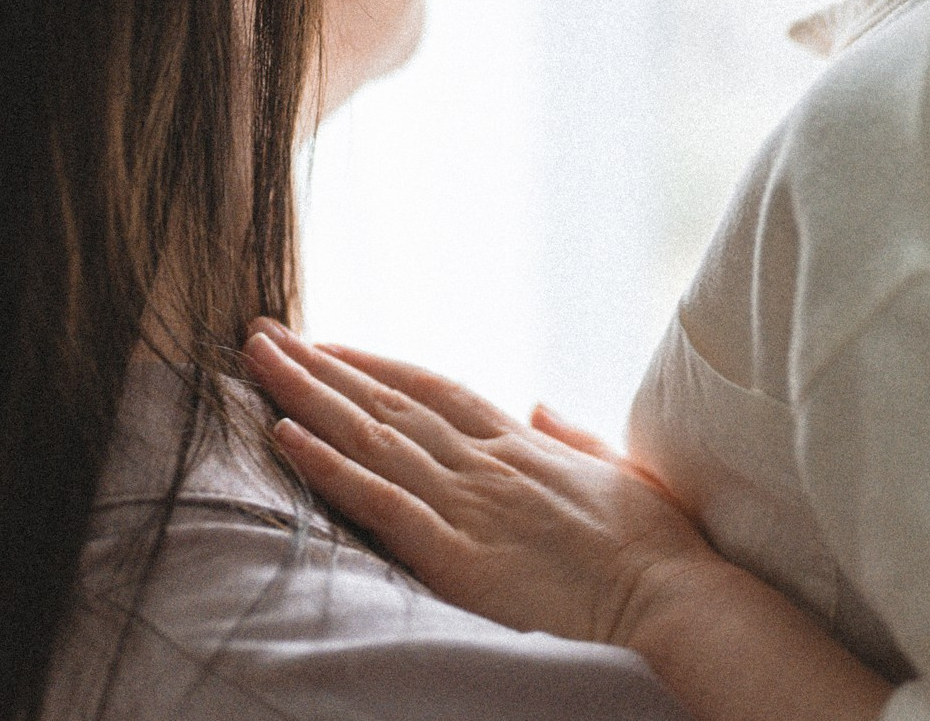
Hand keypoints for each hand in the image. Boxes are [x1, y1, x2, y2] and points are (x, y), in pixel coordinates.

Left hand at [238, 321, 721, 648]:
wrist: (672, 595)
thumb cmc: (653, 541)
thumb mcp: (614, 468)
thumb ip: (569, 434)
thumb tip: (538, 405)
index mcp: (518, 441)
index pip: (430, 387)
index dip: (373, 364)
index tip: (326, 344)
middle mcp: (485, 460)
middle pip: (386, 400)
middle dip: (320, 366)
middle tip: (261, 333)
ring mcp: (469, 503)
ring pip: (371, 438)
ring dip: (308, 397)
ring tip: (257, 363)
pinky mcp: (458, 555)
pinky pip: (381, 502)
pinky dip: (330, 467)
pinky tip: (287, 438)